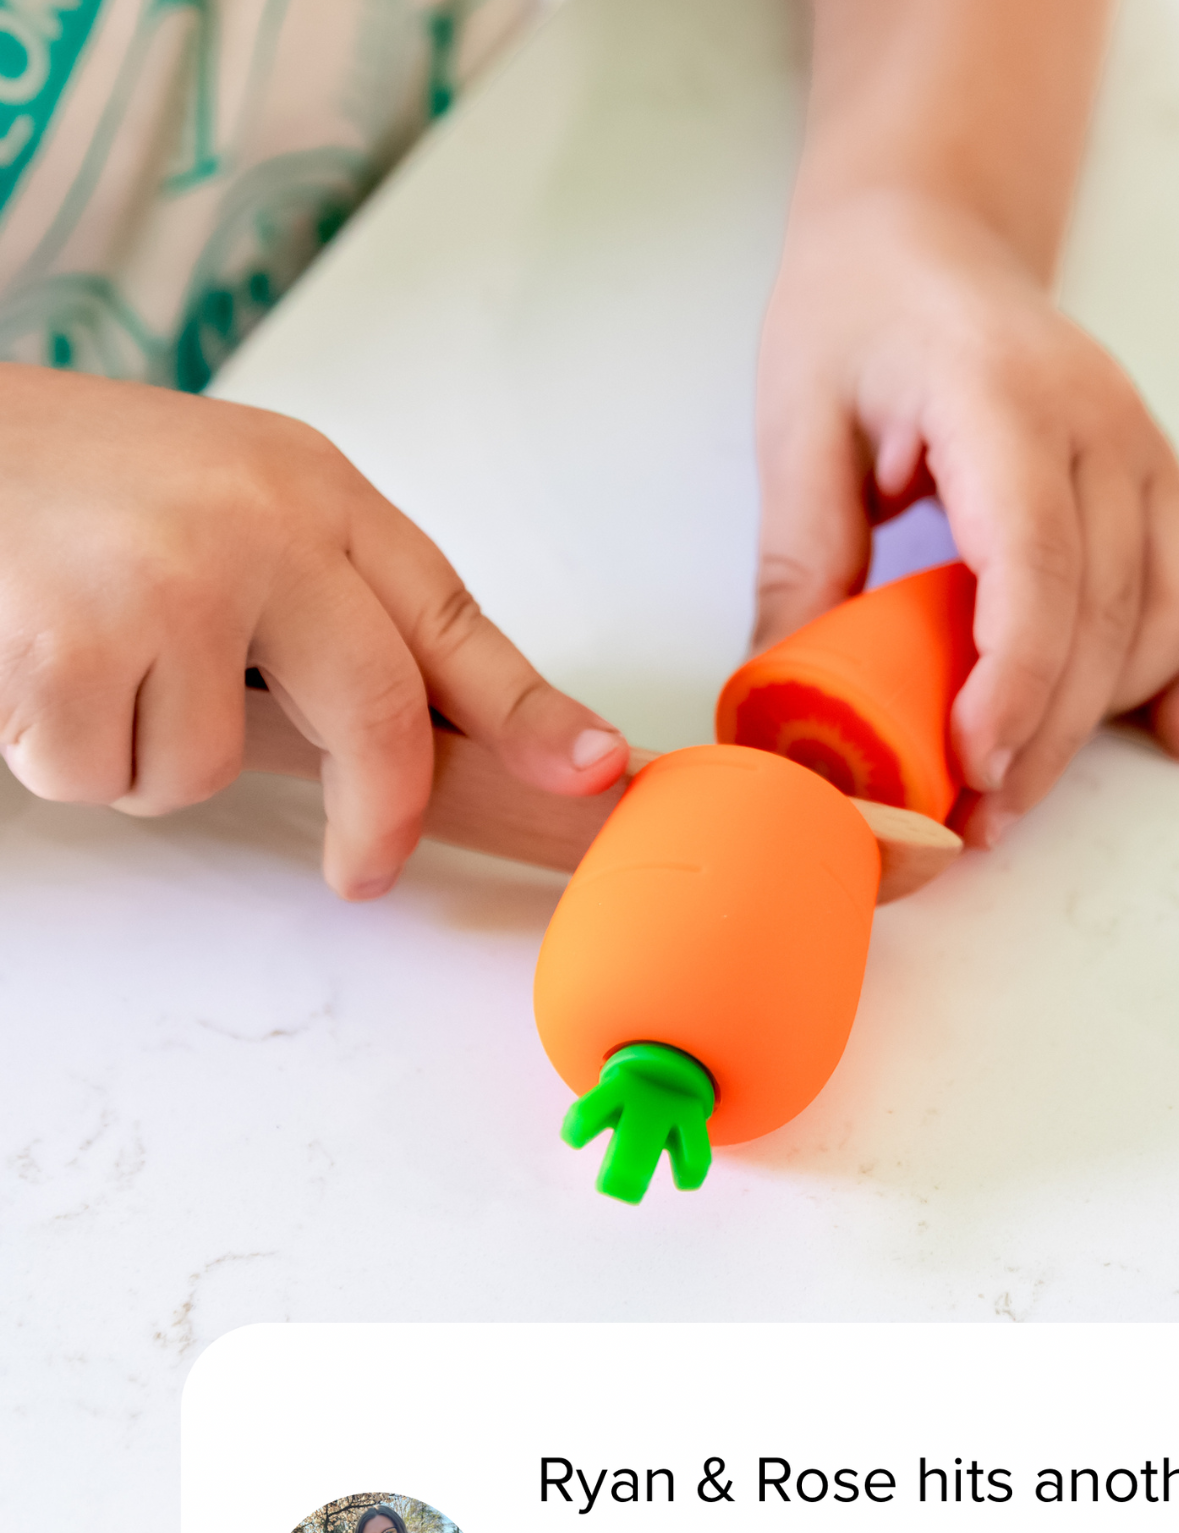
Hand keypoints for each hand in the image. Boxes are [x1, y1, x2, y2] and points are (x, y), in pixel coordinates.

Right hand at [0, 367, 628, 897]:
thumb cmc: (71, 487)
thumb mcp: (228, 509)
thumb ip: (330, 606)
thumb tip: (436, 732)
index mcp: (311, 491)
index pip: (450, 618)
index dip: (530, 712)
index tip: (593, 772)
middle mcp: (259, 525)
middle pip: (378, 717)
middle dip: (375, 818)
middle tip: (359, 869)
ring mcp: (170, 580)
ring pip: (206, 769)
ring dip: (142, 755)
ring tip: (86, 661)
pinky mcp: (73, 641)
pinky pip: (105, 775)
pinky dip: (59, 754)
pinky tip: (31, 669)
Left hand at [752, 194, 1178, 846]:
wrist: (929, 233)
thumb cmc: (856, 316)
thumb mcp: (796, 418)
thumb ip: (801, 556)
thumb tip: (786, 702)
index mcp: (1003, 395)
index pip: (1038, 558)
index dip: (1016, 676)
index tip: (973, 762)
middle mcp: (1100, 424)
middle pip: (1104, 610)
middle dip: (1047, 732)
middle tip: (979, 819)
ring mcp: (1145, 452)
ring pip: (1165, 611)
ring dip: (1106, 716)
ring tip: (1024, 789)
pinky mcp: (1162, 481)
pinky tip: (1175, 734)